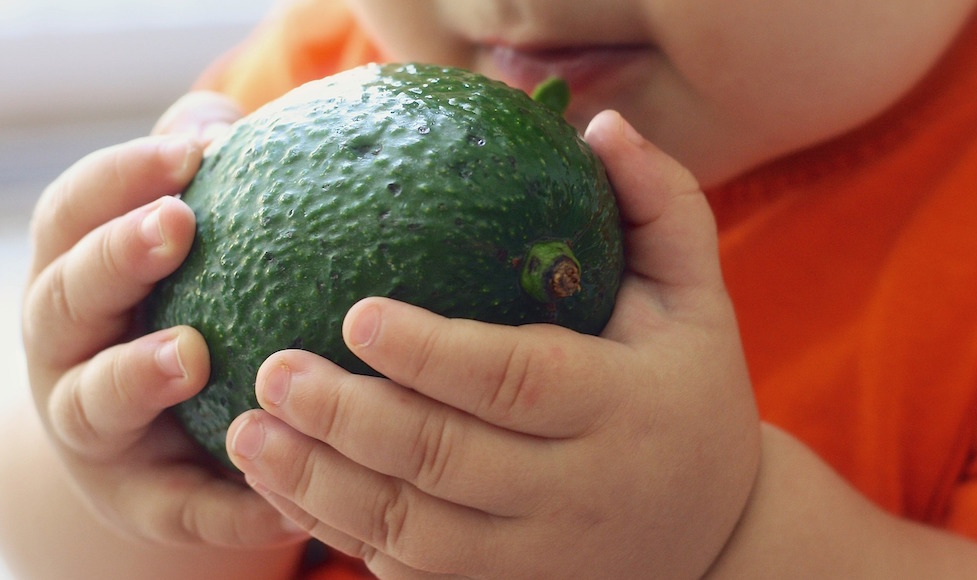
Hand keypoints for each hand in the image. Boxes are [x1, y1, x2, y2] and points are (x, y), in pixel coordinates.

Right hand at [21, 92, 305, 547]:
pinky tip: (281, 501)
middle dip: (113, 258)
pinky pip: (177, 507)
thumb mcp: (175, 250)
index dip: (119, 179)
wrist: (154, 447)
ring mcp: (93, 431)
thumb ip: (196, 183)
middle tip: (177, 224)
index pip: (74, 215)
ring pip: (93, 402)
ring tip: (189, 356)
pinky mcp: (140, 501)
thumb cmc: (177, 313)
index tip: (188, 152)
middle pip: (66, 299)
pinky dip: (223, 505)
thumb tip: (231, 121)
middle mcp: (66, 351)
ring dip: (134, 375)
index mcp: (75, 276)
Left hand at [226, 110, 762, 577]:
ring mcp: (539, 560)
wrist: (717, 540)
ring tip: (249, 431)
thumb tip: (601, 125)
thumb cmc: (690, 395)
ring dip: (320, 485)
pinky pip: (410, 573)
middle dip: (350, 418)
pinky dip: (340, 533)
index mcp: (623, 408)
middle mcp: (580, 493)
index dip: (433, 353)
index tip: (355, 314)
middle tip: (274, 368)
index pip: (518, 380)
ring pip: (413, 531)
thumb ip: (663, 206)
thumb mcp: (698, 301)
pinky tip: (285, 489)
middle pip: (448, 459)